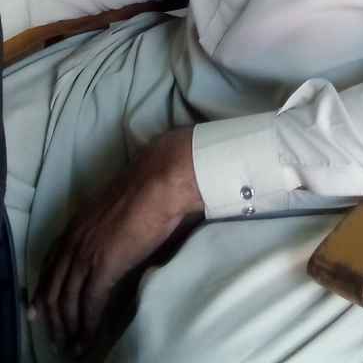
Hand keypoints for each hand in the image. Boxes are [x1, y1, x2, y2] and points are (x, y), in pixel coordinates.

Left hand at [30, 128, 202, 354]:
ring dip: (70, 327)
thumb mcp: (113, 208)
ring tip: (74, 346)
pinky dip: (88, 325)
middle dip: (53, 318)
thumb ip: (103, 228)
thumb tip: (109, 243)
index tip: (38, 312)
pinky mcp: (104, 266)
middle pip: (53, 288)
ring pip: (68, 301)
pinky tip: (90, 338)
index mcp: (75, 225)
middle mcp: (74, 241)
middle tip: (58, 339)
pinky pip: (90, 304)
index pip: (50, 265)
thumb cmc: (147, 188)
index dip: (42, 291)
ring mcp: (87, 254)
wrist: (161, 179)